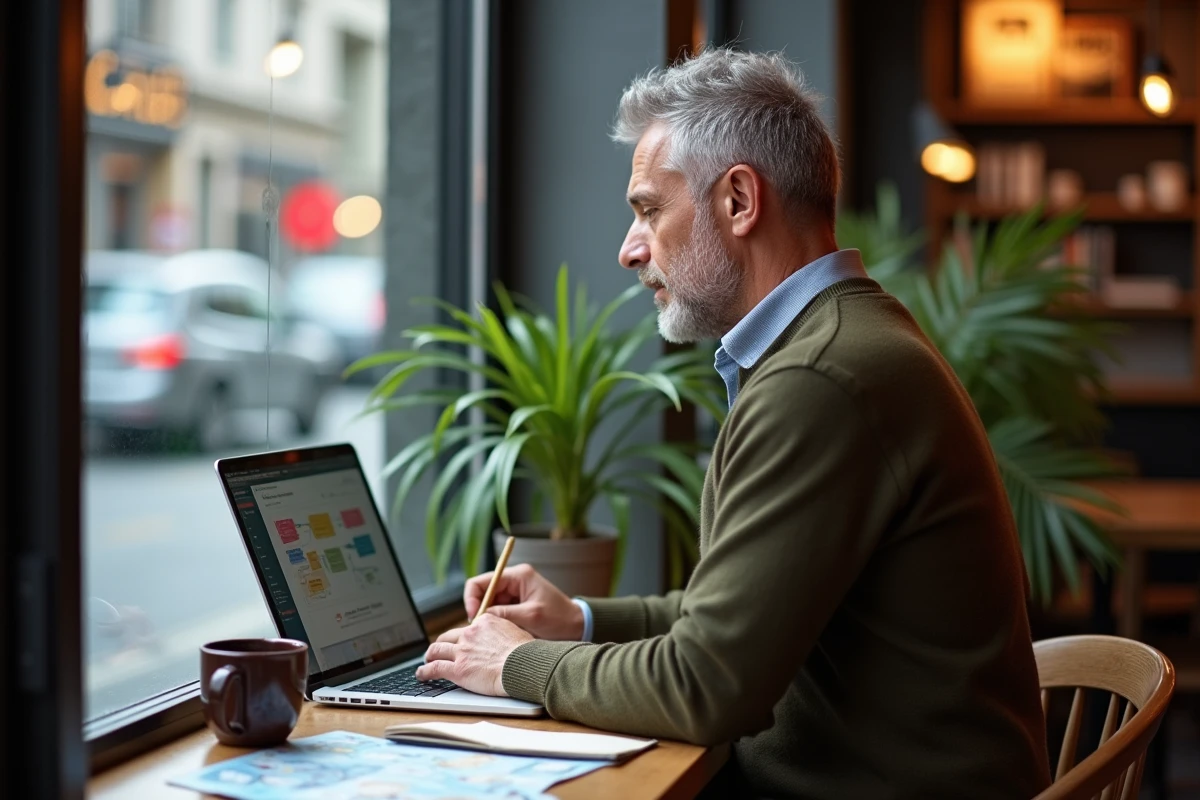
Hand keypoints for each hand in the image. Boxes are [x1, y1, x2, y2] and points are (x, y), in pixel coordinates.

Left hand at [416, 614, 532, 694]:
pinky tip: (422, 674)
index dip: (464, 636)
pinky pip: (435, 668)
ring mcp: (462, 651)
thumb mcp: (516, 632)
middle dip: (443, 642)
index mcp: (485, 622)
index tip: (463, 642)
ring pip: (437, 649)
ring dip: (430, 655)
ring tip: (427, 659)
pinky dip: (425, 671)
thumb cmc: (526, 653)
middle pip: (449, 636)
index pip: (468, 628)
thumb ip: (504, 632)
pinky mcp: (458, 669)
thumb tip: (504, 638)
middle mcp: (470, 634)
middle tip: (439, 649)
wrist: (523, 665)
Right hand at [464, 563, 583, 639]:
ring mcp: (514, 592)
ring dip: (488, 618)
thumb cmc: (559, 618)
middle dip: (479, 610)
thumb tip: (480, 618)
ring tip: (492, 633)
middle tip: (480, 629)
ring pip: (488, 603)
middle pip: (483, 592)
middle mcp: (514, 580)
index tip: (474, 618)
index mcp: (518, 575)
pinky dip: (495, 621)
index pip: (482, 582)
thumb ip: (504, 614)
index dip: (472, 598)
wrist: (577, 626)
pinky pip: (497, 611)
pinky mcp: (516, 604)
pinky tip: (499, 633)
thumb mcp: (531, 617)